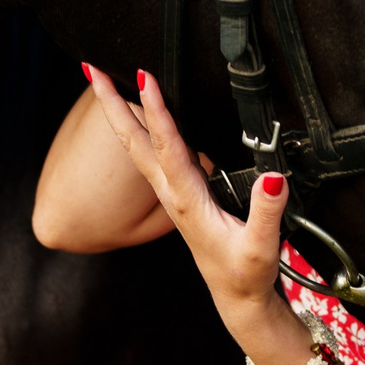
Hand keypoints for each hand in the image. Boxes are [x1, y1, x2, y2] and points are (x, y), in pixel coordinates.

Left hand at [81, 66, 317, 364]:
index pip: (168, 147)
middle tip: (91, 68)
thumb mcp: (262, 247)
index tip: (145, 78)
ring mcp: (172, 192)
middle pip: (134, 141)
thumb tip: (274, 176)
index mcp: (187, 201)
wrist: (236, 297)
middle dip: (111, 104)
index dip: (157, 112)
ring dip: (120, 111)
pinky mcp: (179, 193)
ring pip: (139, 144)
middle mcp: (172, 193)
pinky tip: (139, 111)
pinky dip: (141, 126)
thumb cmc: (247, 274)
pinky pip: (153, 151)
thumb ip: (268, 211)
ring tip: (104, 79)